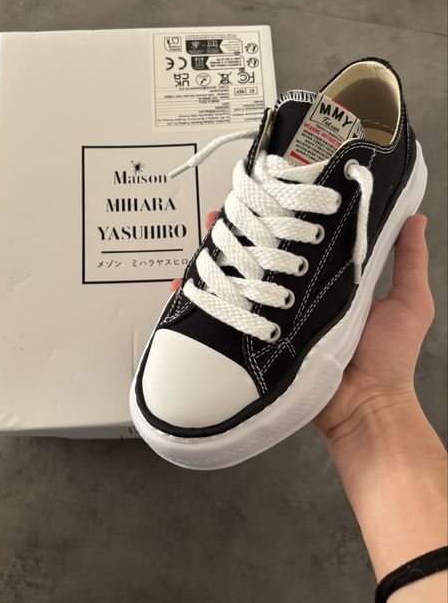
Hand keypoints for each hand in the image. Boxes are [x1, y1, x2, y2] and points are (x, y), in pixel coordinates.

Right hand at [170, 213, 433, 442]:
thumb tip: (416, 217)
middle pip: (265, 257)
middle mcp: (299, 295)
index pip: (302, 241)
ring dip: (219, 260)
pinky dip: (204, 304)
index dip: (286, 218)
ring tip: (205, 239)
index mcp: (330, 281)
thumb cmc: (390, 359)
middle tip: (225, 214)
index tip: (273, 194)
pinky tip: (185, 288)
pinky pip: (228, 319)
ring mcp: (276, 317)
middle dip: (243, 234)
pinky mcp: (261, 339)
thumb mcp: (408, 303)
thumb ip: (409, 261)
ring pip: (242, 282)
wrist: (365, 409)